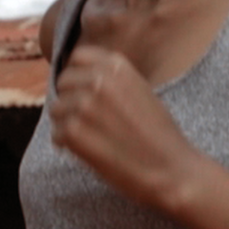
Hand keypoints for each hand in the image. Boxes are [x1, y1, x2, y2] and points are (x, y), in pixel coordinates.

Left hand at [50, 44, 204, 211]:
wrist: (171, 171)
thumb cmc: (159, 136)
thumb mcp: (141, 91)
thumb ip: (112, 80)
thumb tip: (81, 79)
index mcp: (118, 66)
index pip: (77, 58)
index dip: (78, 76)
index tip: (85, 92)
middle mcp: (99, 80)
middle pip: (63, 83)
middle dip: (71, 101)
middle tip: (90, 122)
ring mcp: (85, 105)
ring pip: (57, 110)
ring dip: (68, 124)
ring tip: (94, 139)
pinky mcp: (74, 132)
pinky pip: (57, 134)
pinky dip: (68, 146)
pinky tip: (91, 152)